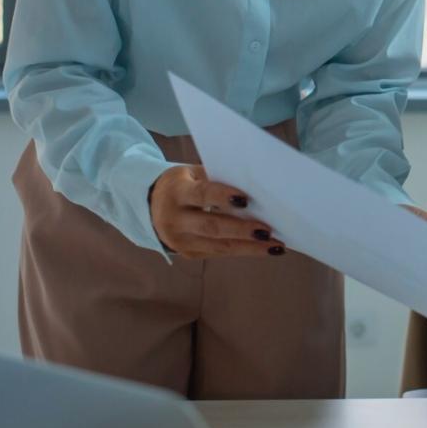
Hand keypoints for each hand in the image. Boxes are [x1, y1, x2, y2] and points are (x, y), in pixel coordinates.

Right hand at [148, 164, 285, 257]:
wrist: (151, 205)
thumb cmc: (184, 184)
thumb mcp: (193, 174)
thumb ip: (218, 179)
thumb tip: (256, 188)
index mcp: (176, 192)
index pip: (202, 195)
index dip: (223, 197)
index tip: (247, 200)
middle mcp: (175, 220)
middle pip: (211, 226)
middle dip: (241, 230)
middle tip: (268, 231)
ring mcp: (180, 241)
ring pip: (218, 246)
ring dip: (250, 247)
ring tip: (275, 246)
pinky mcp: (189, 253)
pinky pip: (219, 252)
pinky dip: (243, 250)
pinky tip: (263, 248)